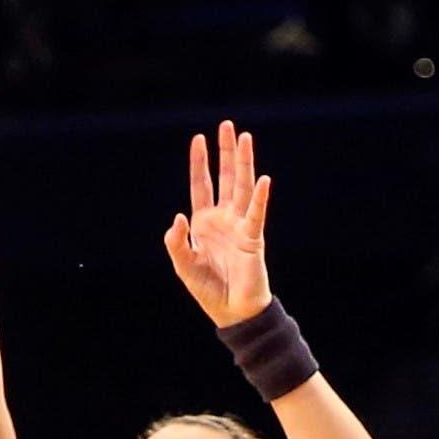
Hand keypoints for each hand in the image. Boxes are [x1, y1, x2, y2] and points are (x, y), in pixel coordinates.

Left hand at [163, 120, 274, 328]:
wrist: (232, 312)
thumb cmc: (208, 289)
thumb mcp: (183, 265)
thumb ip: (175, 241)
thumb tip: (178, 216)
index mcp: (204, 223)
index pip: (202, 185)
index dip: (200, 163)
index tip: (198, 139)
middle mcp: (224, 219)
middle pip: (226, 178)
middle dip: (225, 153)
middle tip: (227, 126)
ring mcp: (240, 226)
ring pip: (243, 188)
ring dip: (243, 164)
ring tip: (245, 139)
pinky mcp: (253, 239)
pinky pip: (256, 215)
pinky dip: (260, 198)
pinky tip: (263, 179)